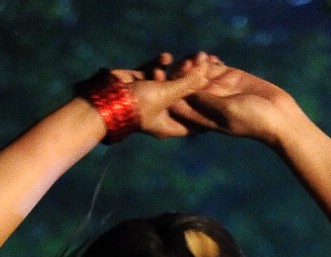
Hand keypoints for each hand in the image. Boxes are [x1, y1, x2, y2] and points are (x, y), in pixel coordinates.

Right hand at [79, 53, 226, 138]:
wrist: (106, 99)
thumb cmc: (137, 104)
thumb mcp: (167, 94)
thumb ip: (187, 83)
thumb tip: (206, 72)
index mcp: (170, 125)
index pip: (195, 120)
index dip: (209, 110)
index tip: (223, 99)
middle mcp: (161, 113)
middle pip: (185, 98)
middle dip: (195, 83)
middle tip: (209, 68)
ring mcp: (150, 97)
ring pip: (171, 82)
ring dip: (179, 70)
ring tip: (190, 57)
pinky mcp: (141, 82)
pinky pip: (156, 71)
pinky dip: (161, 64)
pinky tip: (166, 57)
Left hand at [165, 60, 300, 144]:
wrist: (277, 115)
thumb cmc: (252, 120)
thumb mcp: (228, 111)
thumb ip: (207, 102)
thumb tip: (184, 93)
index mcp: (202, 118)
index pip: (180, 104)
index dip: (172, 91)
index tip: (171, 80)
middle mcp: (208, 103)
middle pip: (186, 86)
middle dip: (183, 73)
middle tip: (186, 63)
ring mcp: (218, 89)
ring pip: (198, 73)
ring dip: (196, 64)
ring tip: (199, 57)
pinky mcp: (230, 77)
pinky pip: (212, 66)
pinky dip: (208, 60)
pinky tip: (209, 56)